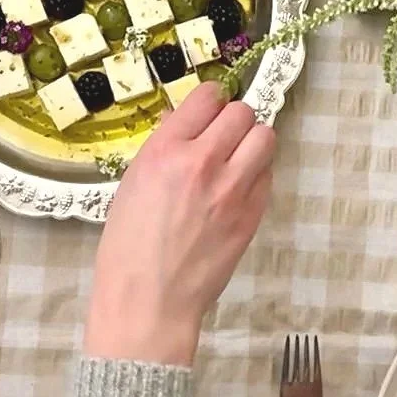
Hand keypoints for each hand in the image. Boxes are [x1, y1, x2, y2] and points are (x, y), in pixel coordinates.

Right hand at [83, 83, 276, 366]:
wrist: (149, 300)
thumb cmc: (128, 247)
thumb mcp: (133, 184)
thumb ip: (164, 149)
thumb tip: (186, 124)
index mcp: (165, 150)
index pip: (207, 96)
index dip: (210, 102)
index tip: (207, 112)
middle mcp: (203, 162)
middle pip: (242, 112)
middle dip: (233, 121)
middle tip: (222, 138)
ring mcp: (233, 189)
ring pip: (265, 137)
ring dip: (252, 142)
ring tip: (237, 159)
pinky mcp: (253, 214)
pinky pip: (268, 175)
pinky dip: (257, 175)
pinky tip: (238, 189)